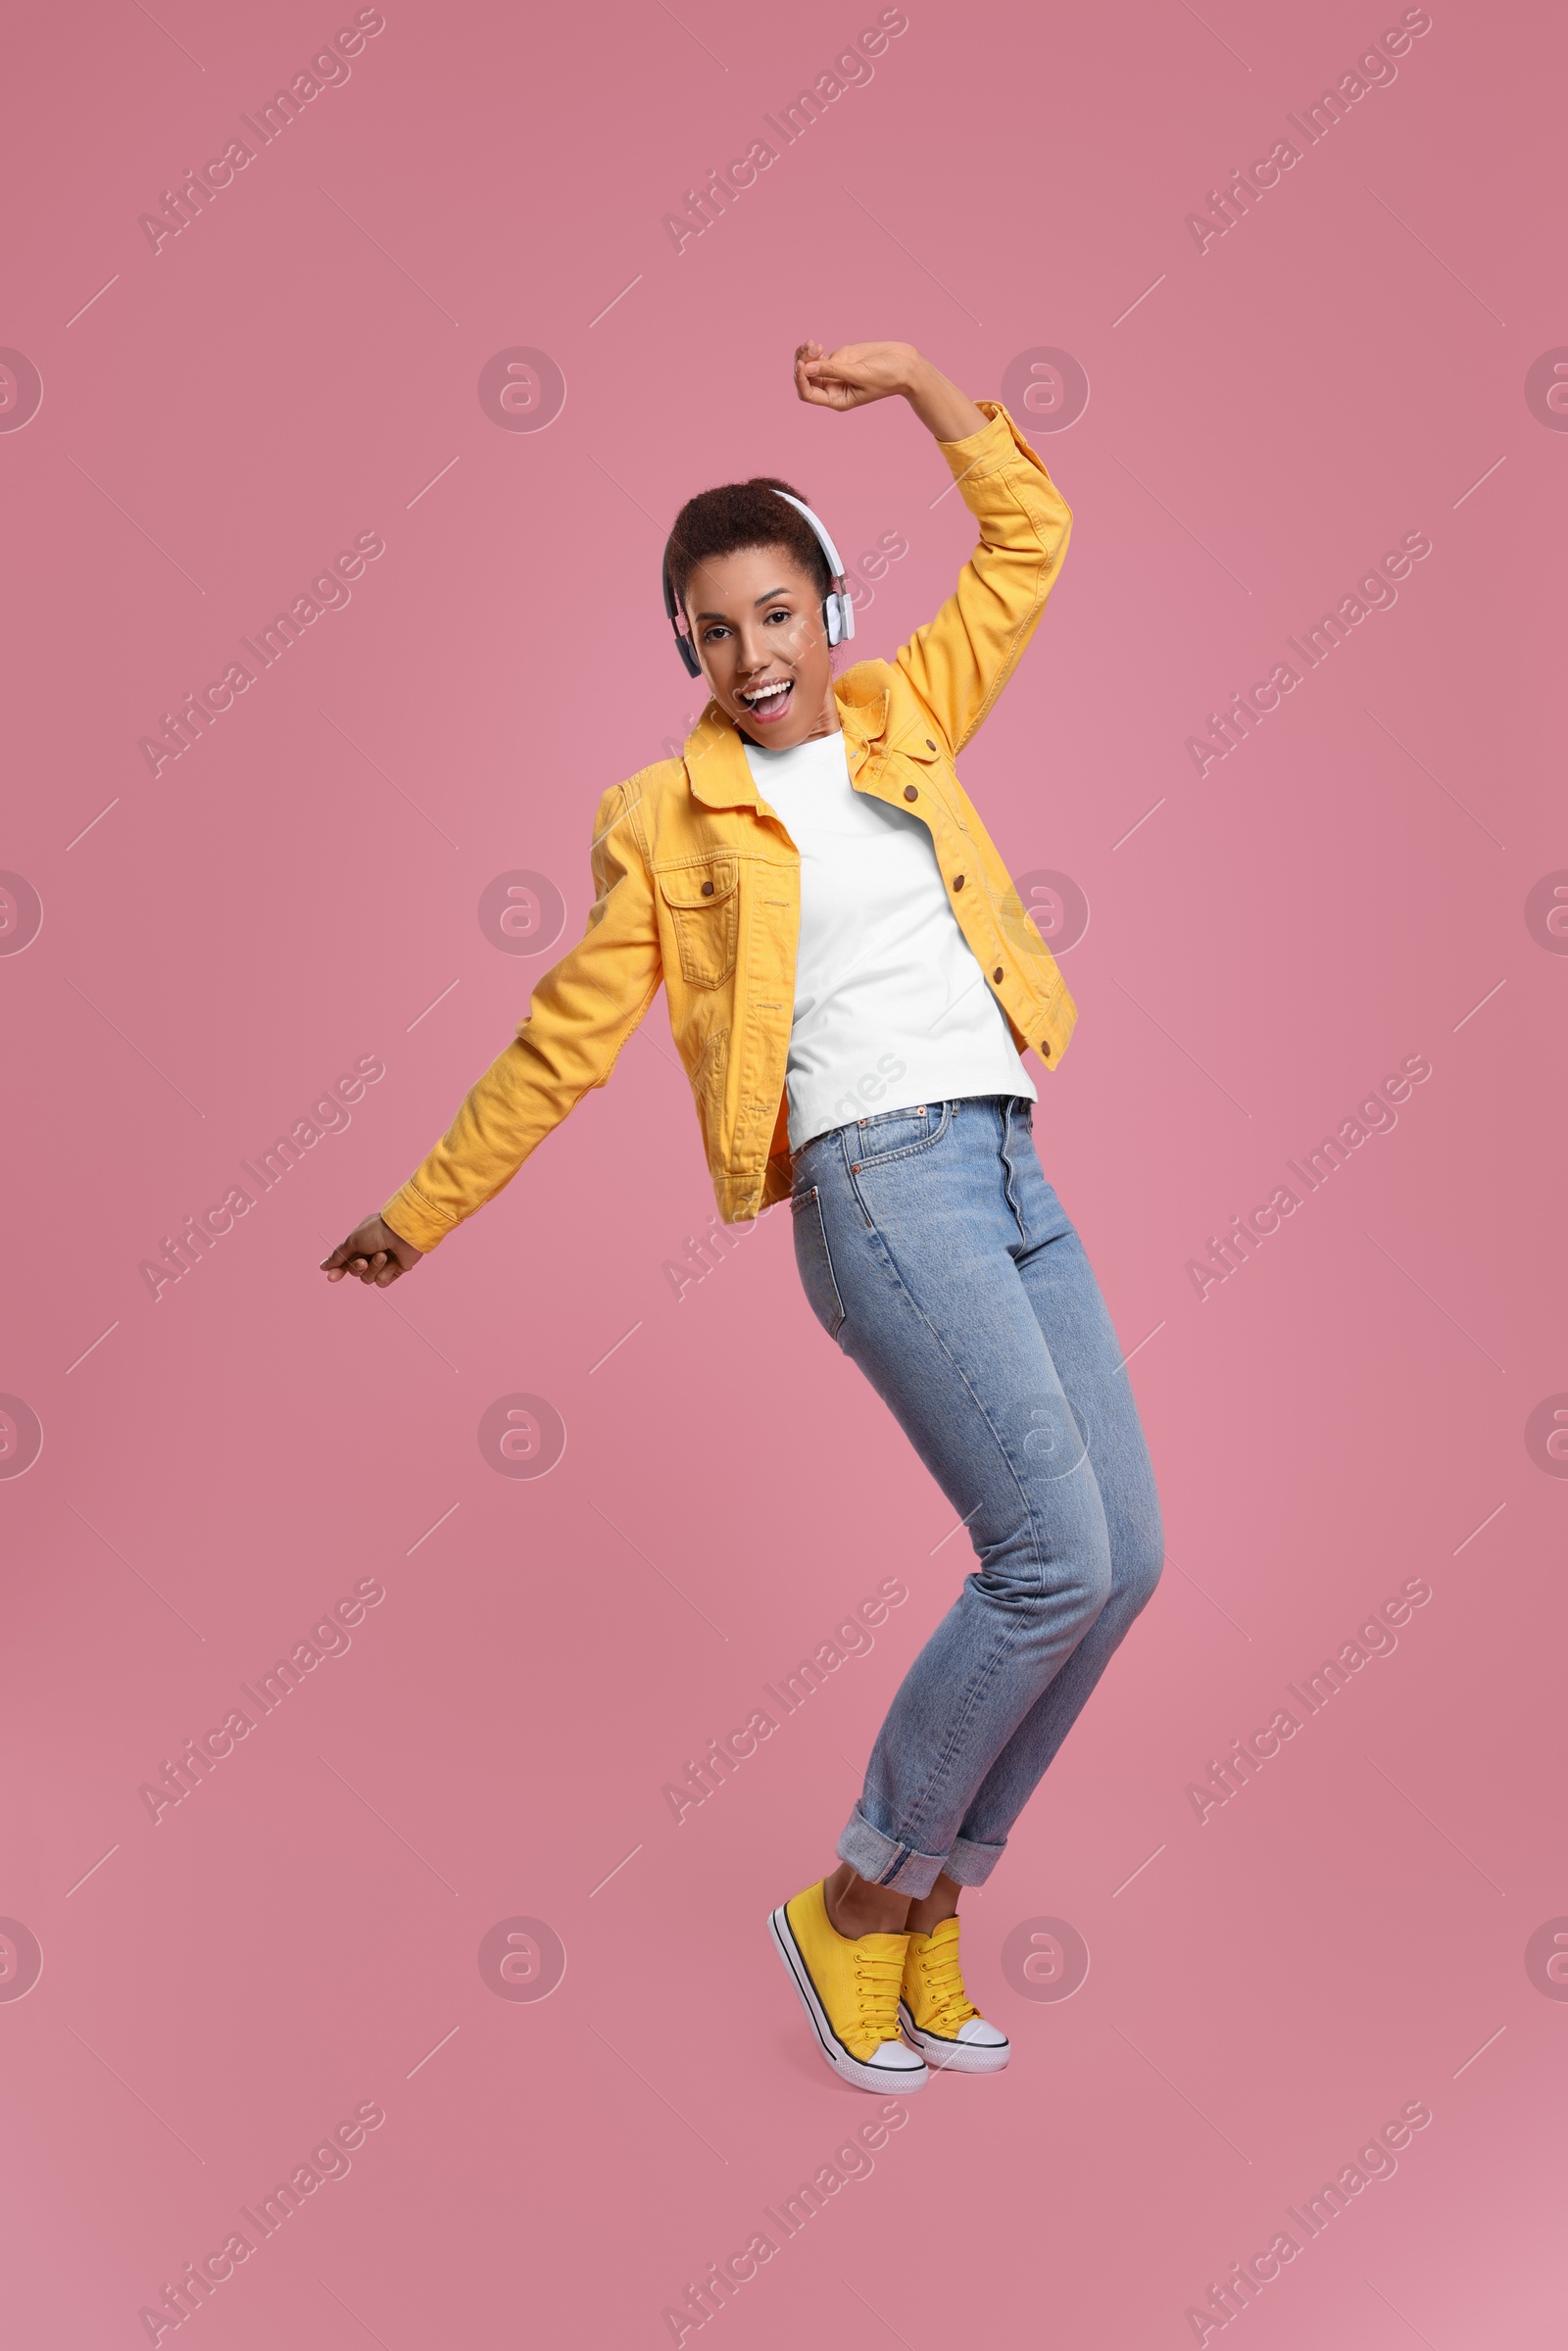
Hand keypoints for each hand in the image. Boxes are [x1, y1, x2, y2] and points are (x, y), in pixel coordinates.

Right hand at [320, 1215, 423, 1287]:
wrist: (404, 1231)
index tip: (331, 1278)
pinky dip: (386, 1272)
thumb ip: (338, 1256)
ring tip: (383, 1255)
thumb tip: (323, 1267)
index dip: (338, 1271)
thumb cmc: (377, 1231)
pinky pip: (382, 1282)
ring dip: (373, 1268)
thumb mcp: (352, 1241)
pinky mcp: (395, 1270)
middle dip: (357, 1269)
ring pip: (368, 1278)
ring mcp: (383, 1262)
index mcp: (360, 1243)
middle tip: (363, 1261)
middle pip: (355, 1272)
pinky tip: (394, 1262)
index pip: (344, 1261)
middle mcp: (370, 1253)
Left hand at [793, 342, 987, 442]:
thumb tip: (807, 367)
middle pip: (805, 378)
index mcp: (837, 399)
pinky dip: (812, 349)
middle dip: (803, 362)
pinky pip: (818, 355)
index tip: (801, 364)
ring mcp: (835, 372)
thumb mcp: (860, 373)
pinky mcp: (840, 358)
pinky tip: (816, 343)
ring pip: (809, 365)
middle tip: (812, 347)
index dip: (800, 380)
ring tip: (813, 343)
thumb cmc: (887, 375)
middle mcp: (833, 388)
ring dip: (806, 353)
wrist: (904, 364)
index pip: (809, 394)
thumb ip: (834, 370)